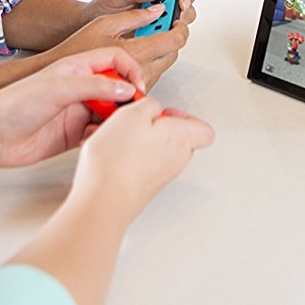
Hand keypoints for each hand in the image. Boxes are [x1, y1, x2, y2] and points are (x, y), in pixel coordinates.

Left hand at [0, 48, 146, 170]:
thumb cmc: (14, 105)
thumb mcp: (58, 88)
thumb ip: (95, 87)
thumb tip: (126, 90)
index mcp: (76, 68)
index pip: (115, 60)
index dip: (131, 71)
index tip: (138, 88)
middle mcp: (80, 88)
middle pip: (117, 87)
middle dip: (129, 99)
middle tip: (133, 112)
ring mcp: (78, 111)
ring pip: (112, 112)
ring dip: (118, 120)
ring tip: (116, 128)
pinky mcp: (75, 134)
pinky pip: (100, 133)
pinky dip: (105, 137)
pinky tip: (98, 140)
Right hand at [47, 0, 201, 88]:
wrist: (65, 77)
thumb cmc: (79, 50)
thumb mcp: (105, 23)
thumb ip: (135, 16)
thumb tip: (158, 9)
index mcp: (137, 52)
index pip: (175, 40)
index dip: (180, 26)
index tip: (177, 18)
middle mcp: (143, 72)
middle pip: (174, 52)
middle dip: (171, 36)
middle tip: (162, 23)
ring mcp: (141, 83)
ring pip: (165, 63)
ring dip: (161, 48)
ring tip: (144, 35)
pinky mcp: (138, 89)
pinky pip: (154, 72)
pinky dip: (151, 59)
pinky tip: (136, 50)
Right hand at [72, 96, 215, 221]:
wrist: (101, 200)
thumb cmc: (118, 162)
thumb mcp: (133, 113)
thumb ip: (149, 104)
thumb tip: (152, 107)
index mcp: (181, 139)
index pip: (203, 129)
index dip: (185, 116)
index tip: (163, 111)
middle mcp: (175, 160)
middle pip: (174, 137)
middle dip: (152, 126)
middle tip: (135, 121)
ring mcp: (158, 175)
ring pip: (150, 149)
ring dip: (132, 139)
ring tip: (112, 135)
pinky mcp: (140, 186)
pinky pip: (135, 163)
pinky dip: (120, 155)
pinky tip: (103, 151)